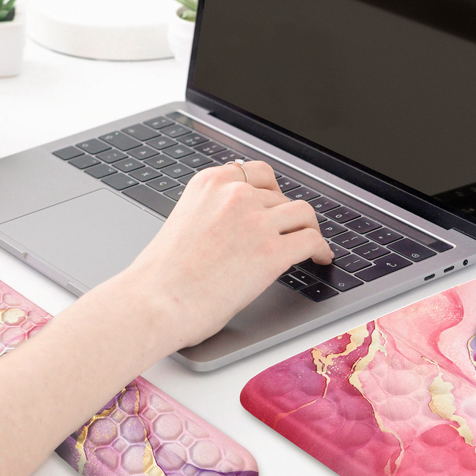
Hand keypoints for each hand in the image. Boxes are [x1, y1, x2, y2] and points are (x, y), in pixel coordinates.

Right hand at [120, 160, 332, 348]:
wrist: (153, 301)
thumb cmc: (160, 276)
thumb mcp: (182, 223)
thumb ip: (210, 213)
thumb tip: (237, 226)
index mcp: (208, 184)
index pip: (254, 173)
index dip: (270, 192)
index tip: (275, 206)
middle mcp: (234, 194)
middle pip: (280, 196)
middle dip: (285, 216)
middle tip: (288, 233)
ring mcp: (255, 221)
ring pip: (303, 214)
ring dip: (307, 229)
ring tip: (309, 244)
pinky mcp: (272, 252)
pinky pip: (312, 241)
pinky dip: (321, 250)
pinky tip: (320, 259)